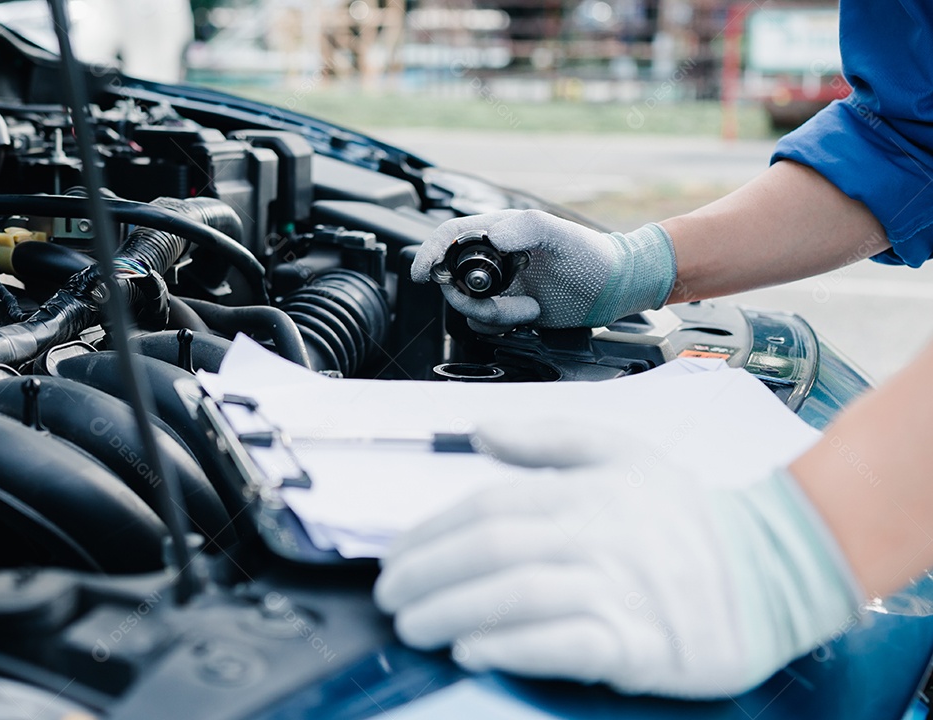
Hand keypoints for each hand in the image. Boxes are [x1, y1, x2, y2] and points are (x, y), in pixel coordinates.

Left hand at [373, 424, 861, 697]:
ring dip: (452, 612)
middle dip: (427, 575)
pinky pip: (561, 644)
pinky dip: (509, 647)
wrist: (775, 569)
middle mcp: (597, 534)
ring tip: (414, 626)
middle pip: (489, 551)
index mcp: (586, 490)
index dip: (431, 535)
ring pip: (515, 596)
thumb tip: (480, 432)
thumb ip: (547, 438)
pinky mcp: (640, 644)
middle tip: (390, 596)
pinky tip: (471, 650)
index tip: (396, 556)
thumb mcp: (623, 453)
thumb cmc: (689, 515)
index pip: (486, 508)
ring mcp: (619, 590)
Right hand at [411, 210, 676, 332]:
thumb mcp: (560, 234)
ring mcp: (499, 286)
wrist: (614, 289)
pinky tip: (530, 315)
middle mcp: (494, 258)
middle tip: (499, 303)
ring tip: (530, 308)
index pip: (451, 238)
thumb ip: (526, 228)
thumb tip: (492, 235)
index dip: (430, 253)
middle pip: (451, 278)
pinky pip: (484, 324)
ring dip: (494, 315)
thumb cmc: (592, 255)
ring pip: (467, 306)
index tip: (423, 273)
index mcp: (499, 232)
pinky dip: (502, 326)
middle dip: (468, 297)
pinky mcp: (508, 310)